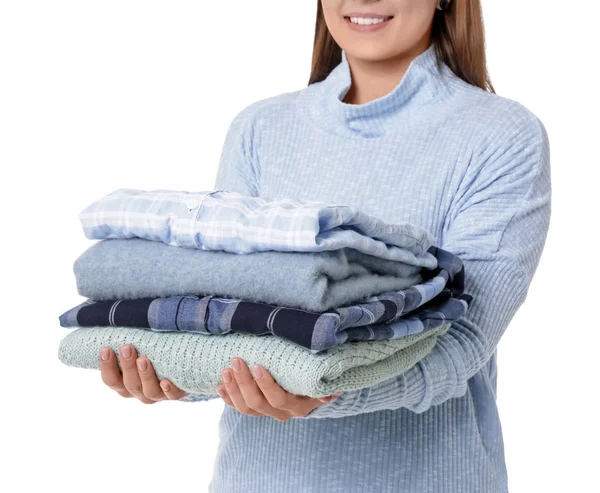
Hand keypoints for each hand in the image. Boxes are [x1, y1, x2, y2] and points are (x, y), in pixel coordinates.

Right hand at [99, 344, 187, 403]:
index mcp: (126, 383)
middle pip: (130, 385)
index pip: (111, 380)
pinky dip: (169, 390)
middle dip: (127, 366)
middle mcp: (140, 391)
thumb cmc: (153, 355)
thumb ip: (130, 342)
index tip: (105, 349)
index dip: (106, 367)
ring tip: (143, 359)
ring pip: (149, 391)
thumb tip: (116, 318)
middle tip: (127, 347)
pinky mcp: (176, 394)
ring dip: (145, 375)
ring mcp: (158, 394)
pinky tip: (166, 382)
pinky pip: (172, 396)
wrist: (182, 369)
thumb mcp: (139, 349)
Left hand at [217, 357, 342, 421]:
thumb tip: (333, 389)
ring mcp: (268, 413)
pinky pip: (240, 408)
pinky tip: (220, 386)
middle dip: (244, 382)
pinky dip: (228, 397)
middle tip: (236, 361)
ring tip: (226, 370)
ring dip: (234, 389)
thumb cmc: (317, 378)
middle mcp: (283, 413)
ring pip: (246, 408)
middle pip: (258, 403)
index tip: (257, 366)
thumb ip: (325, 382)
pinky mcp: (257, 409)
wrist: (312, 391)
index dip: (266, 385)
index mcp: (299, 405)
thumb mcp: (321, 378)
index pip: (279, 399)